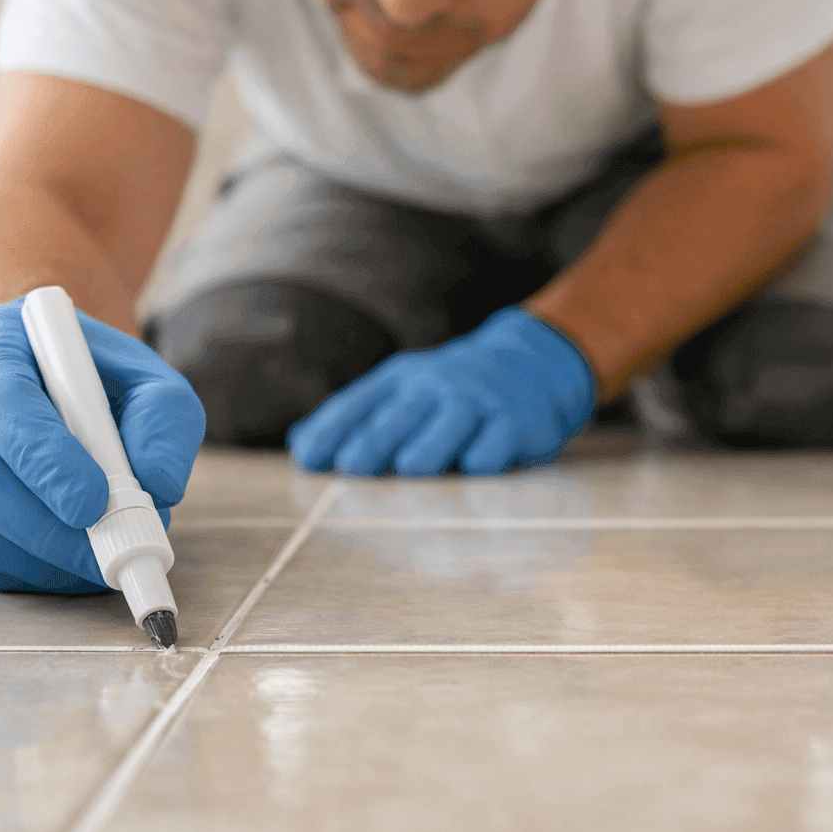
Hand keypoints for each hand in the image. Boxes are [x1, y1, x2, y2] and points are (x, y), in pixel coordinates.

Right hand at [0, 298, 204, 591]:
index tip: (96, 501)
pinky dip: (29, 572)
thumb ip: (164, 419)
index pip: (0, 404)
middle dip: (51, 528)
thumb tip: (159, 485)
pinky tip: (67, 555)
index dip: (45, 460)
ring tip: (103, 550)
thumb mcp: (146, 376)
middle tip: (114, 549)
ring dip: (47, 557)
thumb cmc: (95, 379)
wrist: (42, 382)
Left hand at [288, 306, 595, 476]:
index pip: (357, 405)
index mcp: (401, 380)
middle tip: (353, 467)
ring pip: (443, 431)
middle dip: (371, 445)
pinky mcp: (513, 424)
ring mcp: (475, 404)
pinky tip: (474, 467)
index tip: (308, 459)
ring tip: (412, 467)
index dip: (330, 432)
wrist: (533, 364)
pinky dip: (479, 462)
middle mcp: (434, 388)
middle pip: (394, 420)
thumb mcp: (405, 390)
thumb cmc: (453, 391)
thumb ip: (357, 416)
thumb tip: (299, 445)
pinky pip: (490, 450)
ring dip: (423, 453)